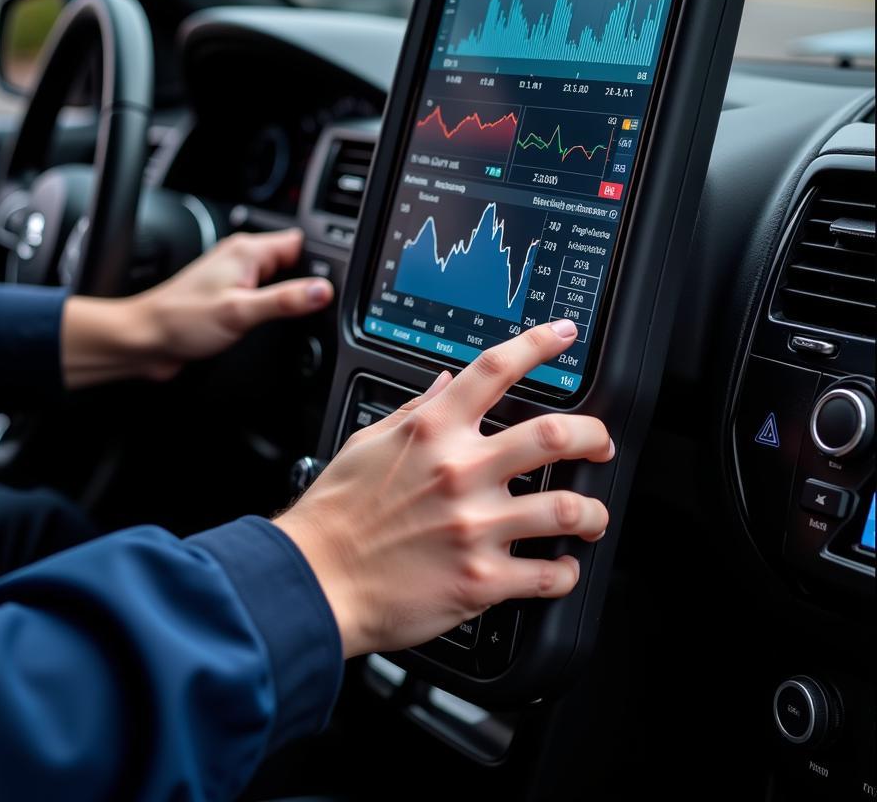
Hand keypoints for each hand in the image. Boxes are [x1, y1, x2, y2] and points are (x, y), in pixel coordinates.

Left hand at [61, 229, 332, 387]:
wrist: (145, 341)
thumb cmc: (181, 321)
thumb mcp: (241, 312)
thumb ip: (285, 300)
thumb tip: (324, 291)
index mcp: (247, 251)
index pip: (300, 243)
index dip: (320, 263)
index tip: (331, 285)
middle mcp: (241, 258)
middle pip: (292, 261)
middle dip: (306, 282)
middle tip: (312, 308)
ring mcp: (235, 278)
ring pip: (278, 279)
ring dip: (288, 296)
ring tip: (293, 316)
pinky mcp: (229, 298)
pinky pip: (263, 295)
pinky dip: (273, 307)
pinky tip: (272, 323)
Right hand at [274, 319, 612, 658]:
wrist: (314, 580)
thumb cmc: (335, 513)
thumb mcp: (368, 443)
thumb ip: (416, 411)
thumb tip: (448, 383)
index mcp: (432, 432)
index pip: (495, 369)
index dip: (538, 344)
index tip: (563, 335)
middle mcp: (460, 472)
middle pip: (555, 435)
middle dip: (594, 436)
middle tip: (601, 444)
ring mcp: (475, 527)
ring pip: (568, 509)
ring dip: (593, 512)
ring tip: (594, 516)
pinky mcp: (480, 580)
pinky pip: (547, 575)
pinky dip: (565, 572)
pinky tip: (562, 568)